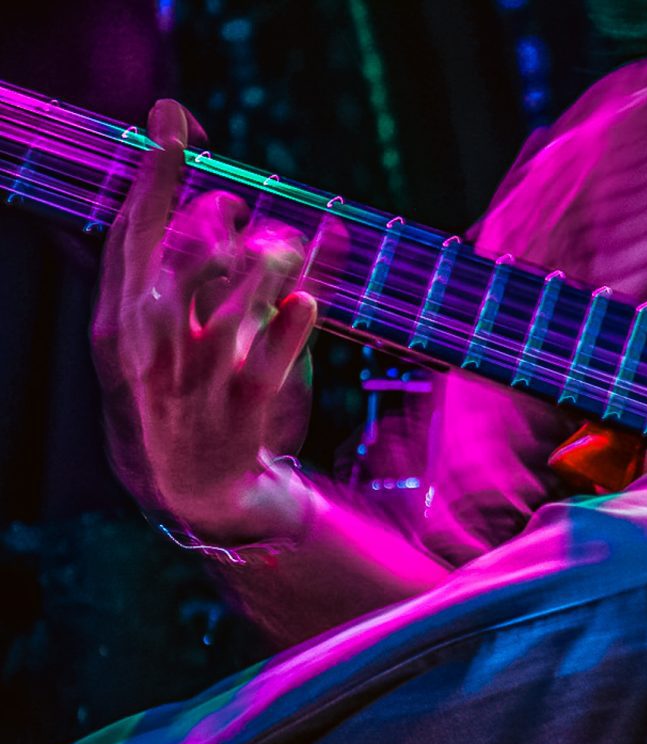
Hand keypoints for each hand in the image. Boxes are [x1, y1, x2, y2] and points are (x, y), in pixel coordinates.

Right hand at [91, 99, 318, 539]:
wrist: (196, 494)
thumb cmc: (176, 400)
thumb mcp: (150, 341)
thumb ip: (173, 274)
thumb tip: (214, 205)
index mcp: (117, 323)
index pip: (133, 233)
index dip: (157, 174)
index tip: (175, 123)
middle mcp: (152, 344)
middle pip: (186, 253)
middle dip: (221, 217)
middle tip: (243, 208)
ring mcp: (200, 372)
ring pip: (239, 288)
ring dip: (273, 256)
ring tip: (288, 252)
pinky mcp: (249, 399)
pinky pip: (282, 339)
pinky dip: (300, 313)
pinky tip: (307, 300)